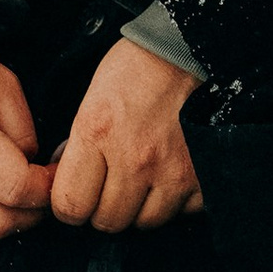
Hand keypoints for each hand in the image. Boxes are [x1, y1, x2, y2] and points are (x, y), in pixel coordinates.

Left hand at [49, 38, 206, 235]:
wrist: (191, 49)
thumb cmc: (139, 68)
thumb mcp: (93, 98)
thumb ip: (80, 146)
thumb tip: (68, 183)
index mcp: (98, 132)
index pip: (69, 206)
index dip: (70, 205)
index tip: (77, 196)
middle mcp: (135, 157)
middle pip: (108, 221)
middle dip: (105, 207)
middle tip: (113, 183)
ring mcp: (173, 170)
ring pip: (145, 222)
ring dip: (142, 206)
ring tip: (145, 177)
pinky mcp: (204, 175)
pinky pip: (182, 212)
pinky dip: (177, 200)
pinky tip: (172, 174)